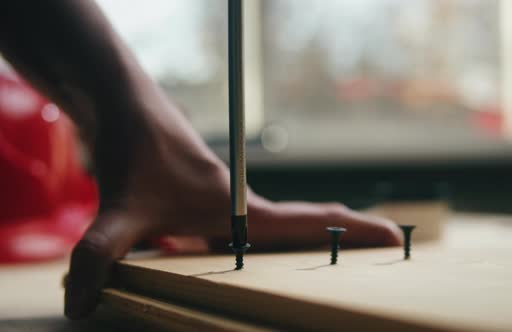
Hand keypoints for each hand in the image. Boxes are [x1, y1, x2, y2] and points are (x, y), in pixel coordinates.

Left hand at [64, 100, 401, 318]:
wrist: (120, 113)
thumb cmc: (138, 149)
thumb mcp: (122, 210)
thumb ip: (102, 256)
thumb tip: (81, 305)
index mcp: (244, 210)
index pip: (315, 221)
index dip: (357, 230)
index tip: (395, 237)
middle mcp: (239, 213)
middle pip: (301, 234)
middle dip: (336, 250)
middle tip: (368, 274)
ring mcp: (218, 214)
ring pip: (262, 245)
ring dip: (286, 263)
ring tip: (303, 290)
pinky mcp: (194, 214)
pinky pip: (223, 247)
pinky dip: (231, 266)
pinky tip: (215, 284)